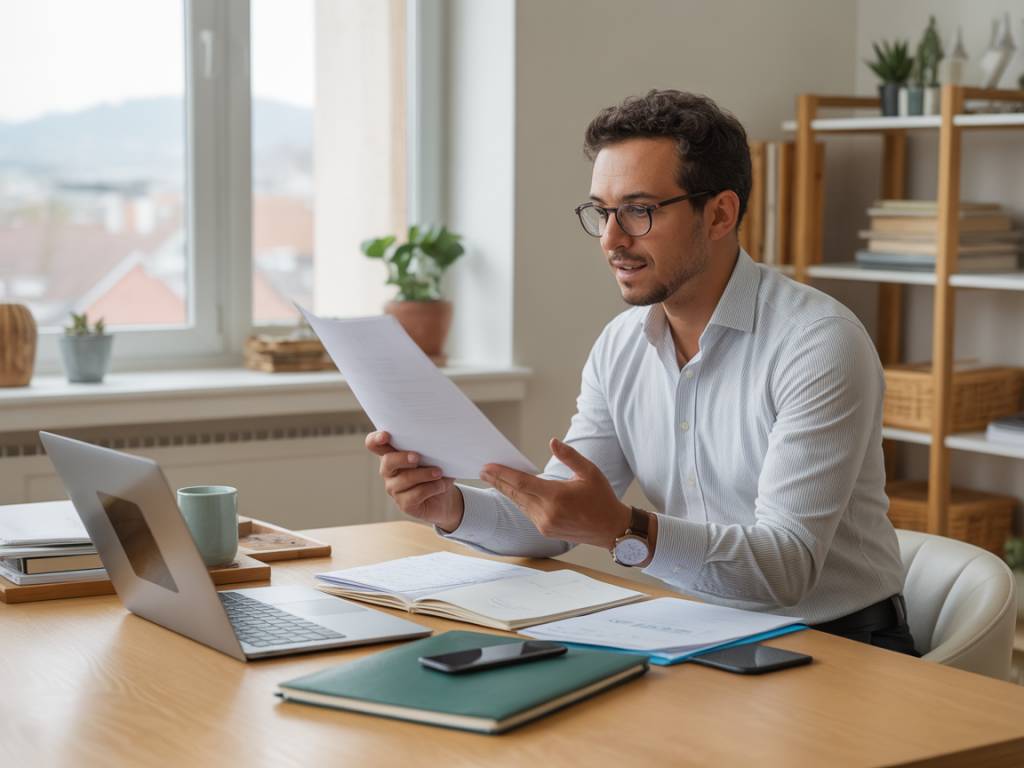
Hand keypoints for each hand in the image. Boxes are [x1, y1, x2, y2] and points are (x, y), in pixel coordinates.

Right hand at [365, 430, 463, 531]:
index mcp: (392, 454)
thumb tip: (437, 442)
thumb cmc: (436, 471)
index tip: (386, 436)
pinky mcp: (404, 504)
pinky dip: (432, 487)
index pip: (374, 444)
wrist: (445, 498)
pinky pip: (416, 494)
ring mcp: (394, 488)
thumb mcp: (433, 457)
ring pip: (405, 478)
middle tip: (417, 457)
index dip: (376, 439)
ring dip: (425, 474)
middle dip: (403, 458)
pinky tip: (441, 486)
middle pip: (387, 461)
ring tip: (439, 473)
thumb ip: (427, 449)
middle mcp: (389, 471)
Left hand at [479, 437, 630, 548]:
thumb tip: (552, 441)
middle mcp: (547, 512)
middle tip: (483, 471)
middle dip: (497, 481)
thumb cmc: (602, 498)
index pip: (522, 483)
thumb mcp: (590, 472)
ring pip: (519, 503)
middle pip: (515, 493)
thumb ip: (569, 456)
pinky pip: (527, 512)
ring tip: (492, 478)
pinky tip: (511, 491)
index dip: (503, 474)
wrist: (611, 529)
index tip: (488, 467)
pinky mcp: (545, 530)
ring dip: (506, 490)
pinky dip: (518, 500)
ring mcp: (545, 524)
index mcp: (556, 496)